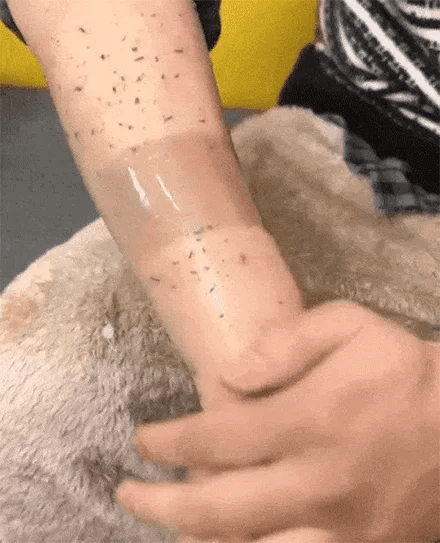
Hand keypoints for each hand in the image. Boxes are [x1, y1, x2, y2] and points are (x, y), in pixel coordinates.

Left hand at [117, 302, 439, 541]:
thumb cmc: (400, 368)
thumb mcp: (350, 326)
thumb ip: (287, 342)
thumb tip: (228, 374)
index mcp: (312, 420)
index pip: (218, 438)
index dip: (170, 443)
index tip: (143, 441)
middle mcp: (318, 482)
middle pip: (219, 509)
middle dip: (160, 505)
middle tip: (128, 494)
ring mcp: (340, 528)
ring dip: (198, 541)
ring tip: (169, 526)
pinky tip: (226, 540)